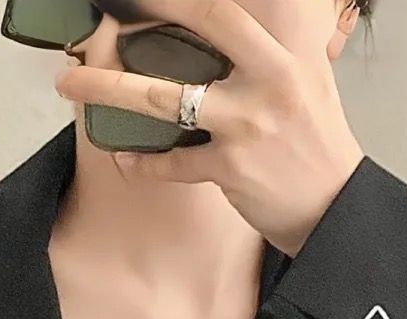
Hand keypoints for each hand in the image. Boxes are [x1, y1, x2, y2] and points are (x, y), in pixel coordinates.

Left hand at [53, 0, 366, 257]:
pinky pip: (172, 163)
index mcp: (283, 59)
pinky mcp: (231, 171)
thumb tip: (230, 35)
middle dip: (141, 17)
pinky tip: (124, 157)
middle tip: (98, 19)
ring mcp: (246, 127)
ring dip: (110, 91)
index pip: (225, 11)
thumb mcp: (306, 85)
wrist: (334, 211)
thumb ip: (267, 59)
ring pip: (163, 100)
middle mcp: (266, 84)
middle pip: (194, 33)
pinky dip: (143, 162)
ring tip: (72, 85)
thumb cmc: (316, 148)